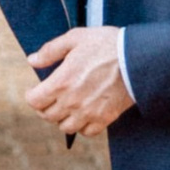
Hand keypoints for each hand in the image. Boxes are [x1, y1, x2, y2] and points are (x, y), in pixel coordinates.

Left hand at [28, 27, 132, 143]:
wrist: (137, 57)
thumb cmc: (106, 44)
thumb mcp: (75, 38)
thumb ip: (51, 50)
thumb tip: (32, 60)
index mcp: (61, 82)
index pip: (34, 101)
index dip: (32, 95)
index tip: (36, 90)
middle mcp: (72, 102)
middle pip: (47, 116)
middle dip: (45, 107)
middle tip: (51, 98)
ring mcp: (88, 112)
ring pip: (65, 127)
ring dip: (63, 118)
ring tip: (68, 107)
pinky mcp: (105, 118)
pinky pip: (87, 132)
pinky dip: (83, 126)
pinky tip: (85, 114)